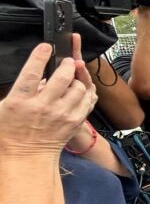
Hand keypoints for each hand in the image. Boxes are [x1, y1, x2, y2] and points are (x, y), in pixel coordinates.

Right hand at [0, 35, 95, 156]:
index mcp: (20, 101)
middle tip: (67, 62)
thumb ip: (22, 89)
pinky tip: (80, 90)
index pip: (31, 73)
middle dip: (67, 64)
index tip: (46, 46)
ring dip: (77, 79)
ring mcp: (61, 115)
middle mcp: (42, 107)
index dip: (40, 57)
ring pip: (78, 87)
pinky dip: (86, 92)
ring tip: (72, 78)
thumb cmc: (11, 131)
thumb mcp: (4, 107)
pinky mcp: (74, 122)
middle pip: (62, 77)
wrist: (26, 157)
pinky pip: (87, 100)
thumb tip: (41, 77)